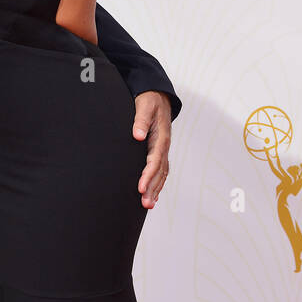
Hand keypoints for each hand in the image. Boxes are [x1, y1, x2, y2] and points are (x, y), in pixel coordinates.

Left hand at [132, 92, 171, 207]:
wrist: (158, 96)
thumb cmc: (150, 101)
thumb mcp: (145, 106)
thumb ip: (141, 120)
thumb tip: (138, 135)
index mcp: (161, 138)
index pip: (155, 161)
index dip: (148, 175)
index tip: (141, 187)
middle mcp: (164, 147)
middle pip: (160, 172)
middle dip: (152, 189)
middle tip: (145, 203)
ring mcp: (163, 150)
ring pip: (161, 174)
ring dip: (155, 190)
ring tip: (148, 205)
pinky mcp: (159, 152)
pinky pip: (161, 171)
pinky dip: (157, 184)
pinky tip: (153, 195)